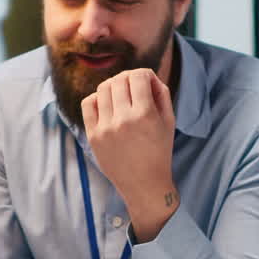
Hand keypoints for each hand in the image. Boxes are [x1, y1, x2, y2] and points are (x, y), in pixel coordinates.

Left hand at [81, 68, 177, 242]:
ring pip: (103, 88)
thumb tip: (147, 76)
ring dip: (113, 87)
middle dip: (128, 78)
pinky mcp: (93, 136)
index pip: (138, 76)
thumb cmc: (160, 151)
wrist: (144, 184)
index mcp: (145, 115)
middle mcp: (123, 120)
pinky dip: (97, 98)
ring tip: (121, 97)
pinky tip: (107, 106)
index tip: (146, 82)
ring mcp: (105, 128)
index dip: (144, 74)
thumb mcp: (169, 121)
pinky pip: (88, 103)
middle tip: (133, 88)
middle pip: (119, 79)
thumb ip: (161, 93)